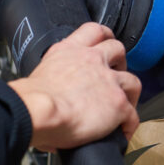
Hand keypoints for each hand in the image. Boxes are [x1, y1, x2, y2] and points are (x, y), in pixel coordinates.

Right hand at [9, 23, 141, 151]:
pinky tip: (121, 133)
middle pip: (118, 50)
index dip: (103, 37)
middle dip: (120, 62)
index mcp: (69, 52)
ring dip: (130, 93)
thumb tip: (52, 102)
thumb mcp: (38, 77)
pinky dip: (129, 125)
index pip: (93, 31)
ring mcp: (108, 81)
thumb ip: (51, 82)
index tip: (104, 44)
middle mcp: (92, 61)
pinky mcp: (118, 103)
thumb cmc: (30, 101)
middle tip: (115, 75)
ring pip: (132, 80)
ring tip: (124, 105)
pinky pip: (133, 115)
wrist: (37, 110)